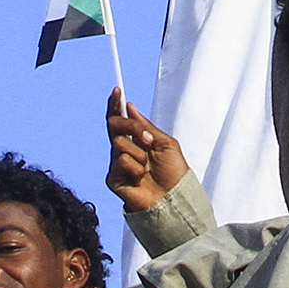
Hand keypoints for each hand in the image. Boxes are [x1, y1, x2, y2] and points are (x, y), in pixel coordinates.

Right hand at [104, 89, 189, 214]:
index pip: (120, 119)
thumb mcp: (165, 143)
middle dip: (132, 127)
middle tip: (148, 139)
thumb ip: (146, 127)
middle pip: (115, 125)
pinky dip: (135, 168)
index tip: (117, 90)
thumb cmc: (173, 173)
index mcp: (135, 140)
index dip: (116, 105)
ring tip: (148, 168)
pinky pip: (121, 162)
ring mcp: (117, 164)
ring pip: (119, 143)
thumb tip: (130, 107)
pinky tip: (141, 179)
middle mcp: (123, 150)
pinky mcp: (113, 179)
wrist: (174, 197)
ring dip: (139, 154)